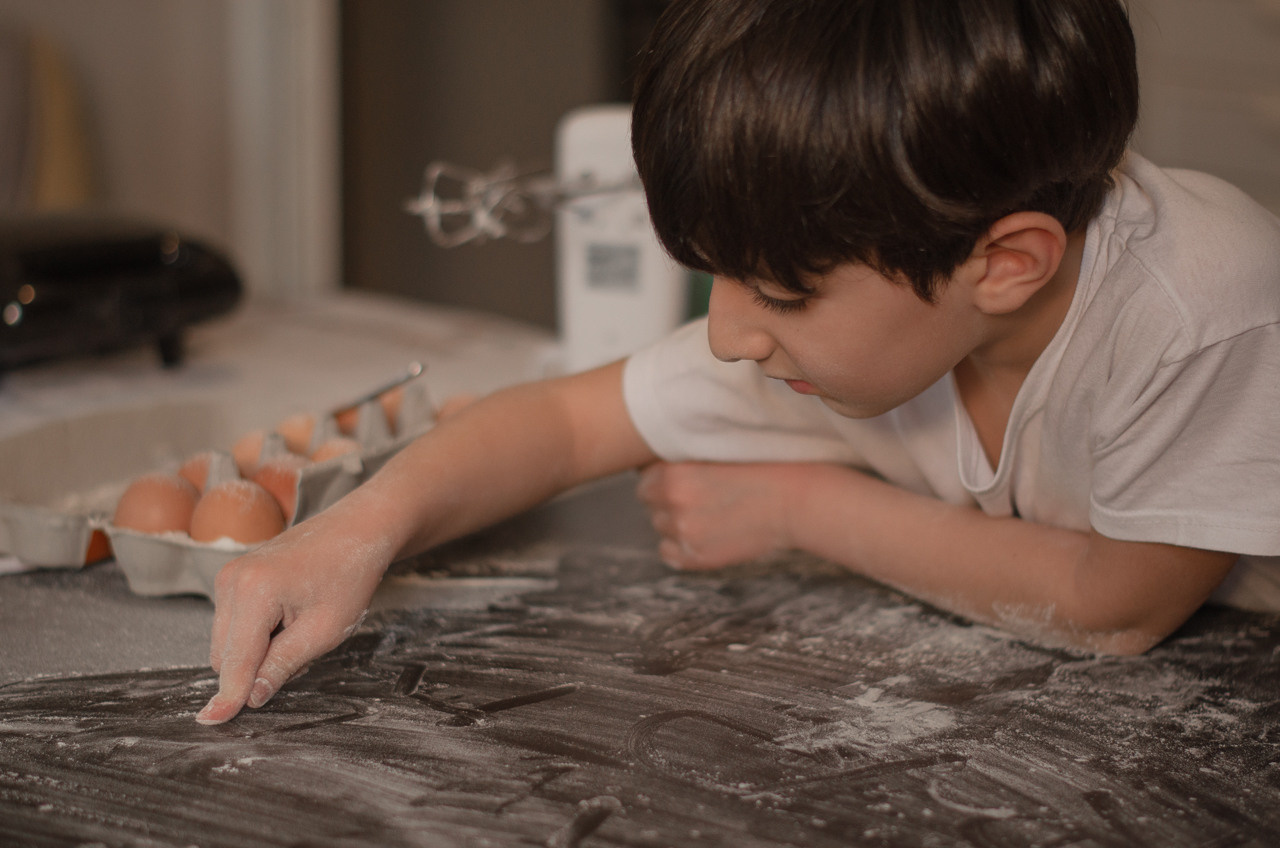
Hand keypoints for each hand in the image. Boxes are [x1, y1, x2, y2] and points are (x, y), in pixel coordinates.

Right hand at [196, 513, 393, 724]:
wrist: (356, 529)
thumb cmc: (349, 575)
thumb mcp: (324, 630)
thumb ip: (282, 665)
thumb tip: (249, 698)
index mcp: (255, 591)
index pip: (236, 660)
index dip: (230, 695)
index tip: (211, 722)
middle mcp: (232, 580)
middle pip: (225, 655)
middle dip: (256, 666)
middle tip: (304, 645)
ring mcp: (229, 575)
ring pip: (227, 642)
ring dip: (257, 650)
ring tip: (299, 625)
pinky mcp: (233, 576)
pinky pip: (233, 624)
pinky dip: (257, 633)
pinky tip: (289, 616)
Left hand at [635, 461, 808, 569]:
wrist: (794, 501)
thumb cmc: (762, 468)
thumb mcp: (716, 451)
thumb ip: (684, 460)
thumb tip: (652, 467)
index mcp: (675, 473)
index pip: (645, 477)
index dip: (662, 477)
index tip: (680, 478)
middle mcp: (673, 503)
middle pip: (648, 503)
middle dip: (665, 499)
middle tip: (695, 496)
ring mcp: (685, 533)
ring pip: (659, 527)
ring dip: (674, 521)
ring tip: (706, 513)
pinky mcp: (698, 557)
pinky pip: (668, 553)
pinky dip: (678, 546)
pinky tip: (702, 534)